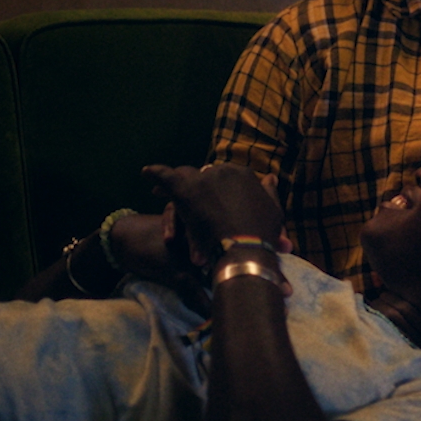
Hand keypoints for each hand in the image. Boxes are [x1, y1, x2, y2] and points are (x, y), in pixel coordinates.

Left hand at [142, 163, 284, 269]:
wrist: (247, 249)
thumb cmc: (262, 236)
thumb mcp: (273, 213)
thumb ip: (269, 193)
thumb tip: (269, 177)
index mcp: (244, 175)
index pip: (225, 176)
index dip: (215, 186)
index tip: (209, 196)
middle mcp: (224, 171)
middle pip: (204, 175)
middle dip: (195, 185)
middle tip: (185, 196)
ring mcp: (205, 178)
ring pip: (185, 175)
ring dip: (174, 181)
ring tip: (159, 190)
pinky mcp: (187, 189)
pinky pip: (166, 176)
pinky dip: (156, 174)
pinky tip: (147, 173)